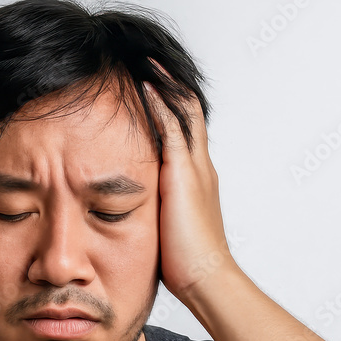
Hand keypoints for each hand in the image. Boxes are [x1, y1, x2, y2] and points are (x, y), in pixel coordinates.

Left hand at [141, 60, 234, 302]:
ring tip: (145, 62)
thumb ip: (158, 212)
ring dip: (164, 86)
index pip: (187, 132)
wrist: (206, 278)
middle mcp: (200, 167)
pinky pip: (172, 127)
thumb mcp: (168, 228)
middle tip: (149, 63)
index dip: (171, 108)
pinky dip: (159, 104)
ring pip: (183, 112)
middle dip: (170, 86)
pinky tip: (143, 86)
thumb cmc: (186, 264)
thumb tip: (134, 214)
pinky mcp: (183, 174)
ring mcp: (195, 168)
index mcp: (197, 180)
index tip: (152, 88)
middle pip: (189, 112)